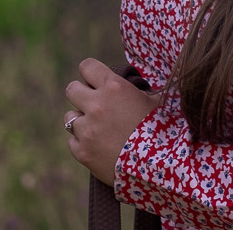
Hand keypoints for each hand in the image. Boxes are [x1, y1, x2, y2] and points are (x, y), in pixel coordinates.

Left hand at [64, 57, 166, 185]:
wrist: (160, 167)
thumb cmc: (163, 130)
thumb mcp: (156, 101)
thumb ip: (139, 90)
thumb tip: (137, 85)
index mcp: (114, 87)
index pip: (87, 66)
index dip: (92, 73)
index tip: (97, 81)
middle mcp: (96, 105)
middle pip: (71, 89)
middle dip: (81, 95)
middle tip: (95, 105)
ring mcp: (87, 130)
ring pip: (69, 117)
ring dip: (81, 121)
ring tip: (97, 129)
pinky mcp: (82, 152)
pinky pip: (72, 141)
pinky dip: (82, 144)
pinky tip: (98, 147)